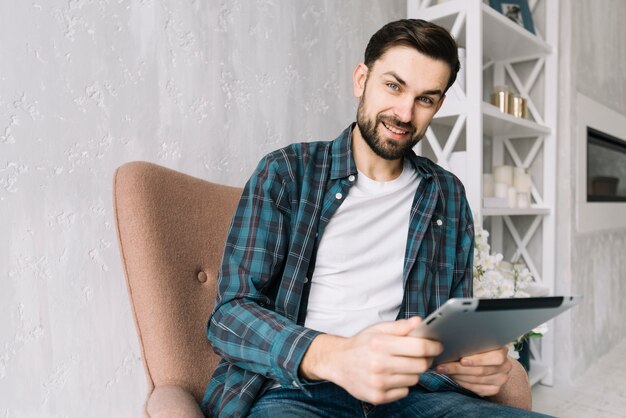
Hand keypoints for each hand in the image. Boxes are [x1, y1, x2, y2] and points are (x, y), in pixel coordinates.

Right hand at [300, 317, 442, 404]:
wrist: (338, 362)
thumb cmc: (361, 344)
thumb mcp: (378, 330)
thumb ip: (400, 326)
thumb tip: (420, 322)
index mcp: (381, 344)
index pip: (419, 347)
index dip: (434, 346)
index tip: (437, 345)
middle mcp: (379, 364)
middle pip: (421, 365)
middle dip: (426, 359)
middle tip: (422, 355)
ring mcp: (379, 383)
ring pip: (414, 379)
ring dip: (413, 372)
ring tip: (401, 365)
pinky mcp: (378, 397)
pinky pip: (404, 392)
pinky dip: (402, 384)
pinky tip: (392, 376)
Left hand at [435, 346, 512, 396]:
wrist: (488, 359)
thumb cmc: (478, 347)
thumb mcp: (477, 340)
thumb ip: (471, 342)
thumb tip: (450, 341)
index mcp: (502, 351)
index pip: (495, 357)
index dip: (478, 360)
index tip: (462, 360)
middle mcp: (505, 366)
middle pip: (481, 371)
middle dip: (459, 369)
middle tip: (443, 366)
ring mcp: (501, 379)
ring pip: (477, 380)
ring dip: (458, 376)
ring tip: (444, 370)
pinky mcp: (495, 389)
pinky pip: (477, 389)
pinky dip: (463, 383)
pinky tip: (454, 377)